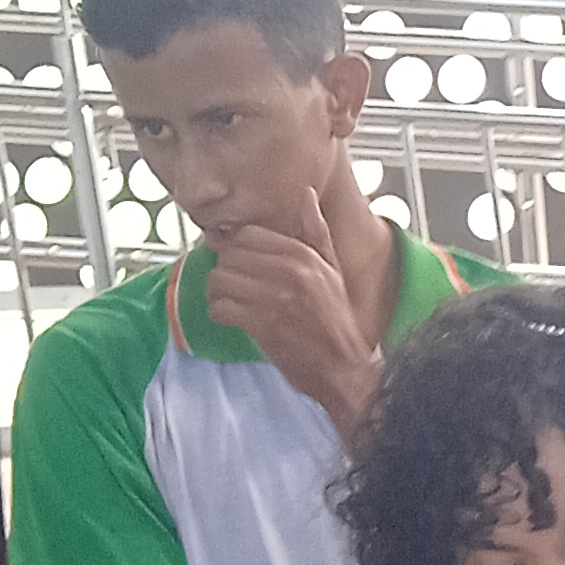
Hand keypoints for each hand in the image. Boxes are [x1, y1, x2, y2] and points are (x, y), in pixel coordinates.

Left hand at [205, 191, 381, 439]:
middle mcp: (290, 272)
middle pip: (229, 255)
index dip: (237, 249)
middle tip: (236, 288)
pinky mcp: (263, 325)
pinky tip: (234, 320)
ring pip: (220, 280)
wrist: (344, 369)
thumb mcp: (333, 271)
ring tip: (233, 304)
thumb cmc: (336, 322)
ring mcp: (276, 298)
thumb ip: (317, 233)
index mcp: (304, 255)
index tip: (241, 266)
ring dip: (219, 294)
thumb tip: (306, 194)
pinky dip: (221, 315)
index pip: (247, 235)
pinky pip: (220, 308)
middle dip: (226, 272)